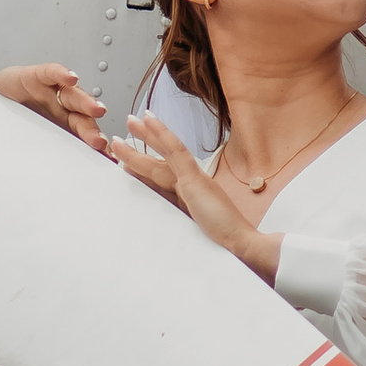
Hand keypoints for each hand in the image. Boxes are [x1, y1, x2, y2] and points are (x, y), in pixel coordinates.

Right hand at [0, 64, 108, 150]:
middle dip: (92, 129)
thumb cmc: (14, 118)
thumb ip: (50, 155)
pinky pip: (52, 73)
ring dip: (86, 102)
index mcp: (64, 126)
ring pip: (73, 96)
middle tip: (99, 141)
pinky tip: (71, 79)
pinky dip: (62, 74)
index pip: (84, 136)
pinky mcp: (38, 76)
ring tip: (96, 109)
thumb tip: (63, 180)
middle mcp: (62, 109)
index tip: (106, 160)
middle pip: (82, 118)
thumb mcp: (30, 139)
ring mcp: (52, 92)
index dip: (94, 147)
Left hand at [113, 117, 278, 280]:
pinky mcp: (195, 179)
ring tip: (130, 122)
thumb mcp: (188, 233)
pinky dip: (163, 135)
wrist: (239, 245)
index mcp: (190, 197)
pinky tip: (150, 120)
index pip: (161, 178)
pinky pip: (176, 151)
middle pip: (160, 162)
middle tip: (126, 130)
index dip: (143, 168)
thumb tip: (149, 227)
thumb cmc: (219, 244)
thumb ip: (173, 223)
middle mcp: (191, 185)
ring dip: (146, 137)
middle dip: (142, 146)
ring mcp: (193, 180)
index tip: (128, 162)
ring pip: (164, 154)